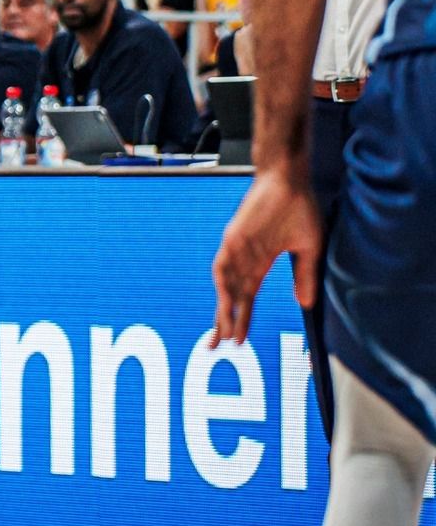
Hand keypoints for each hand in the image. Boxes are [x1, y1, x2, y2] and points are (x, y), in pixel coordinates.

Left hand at [213, 171, 321, 345]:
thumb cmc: (299, 209)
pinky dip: (223, 282)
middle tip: (219, 345)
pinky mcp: (234, 237)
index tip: (239, 341)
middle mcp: (245, 259)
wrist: (289, 180)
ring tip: (225, 331)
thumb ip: (304, 276)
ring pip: (226, 285)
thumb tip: (305, 305)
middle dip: (226, 321)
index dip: (243, 318)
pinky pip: (225, 263)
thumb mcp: (307, 248)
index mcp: (260, 262)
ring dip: (224, 308)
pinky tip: (225, 300)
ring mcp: (237, 248)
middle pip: (232, 296)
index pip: (247, 297)